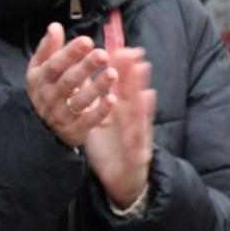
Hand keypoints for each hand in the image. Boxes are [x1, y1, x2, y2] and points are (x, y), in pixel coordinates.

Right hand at [27, 23, 116, 148]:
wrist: (43, 124)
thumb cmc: (48, 88)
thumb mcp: (43, 68)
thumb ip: (49, 48)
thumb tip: (54, 27)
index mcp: (39, 80)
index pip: (54, 64)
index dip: (70, 53)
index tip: (87, 41)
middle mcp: (47, 98)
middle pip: (67, 82)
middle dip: (85, 68)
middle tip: (103, 55)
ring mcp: (59, 115)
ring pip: (78, 101)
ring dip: (96, 87)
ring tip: (113, 74)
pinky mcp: (72, 129)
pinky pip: (87, 120)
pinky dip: (100, 111)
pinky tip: (112, 99)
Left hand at [85, 47, 155, 209]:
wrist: (121, 182)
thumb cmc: (110, 148)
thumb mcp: (100, 122)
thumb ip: (97, 102)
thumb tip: (84, 78)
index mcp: (119, 114)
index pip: (120, 89)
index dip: (120, 70)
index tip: (120, 48)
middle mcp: (130, 122)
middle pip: (132, 96)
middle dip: (132, 75)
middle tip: (133, 53)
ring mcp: (136, 137)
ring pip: (138, 113)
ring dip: (141, 94)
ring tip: (142, 75)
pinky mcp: (137, 154)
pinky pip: (138, 139)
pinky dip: (140, 126)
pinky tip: (145, 111)